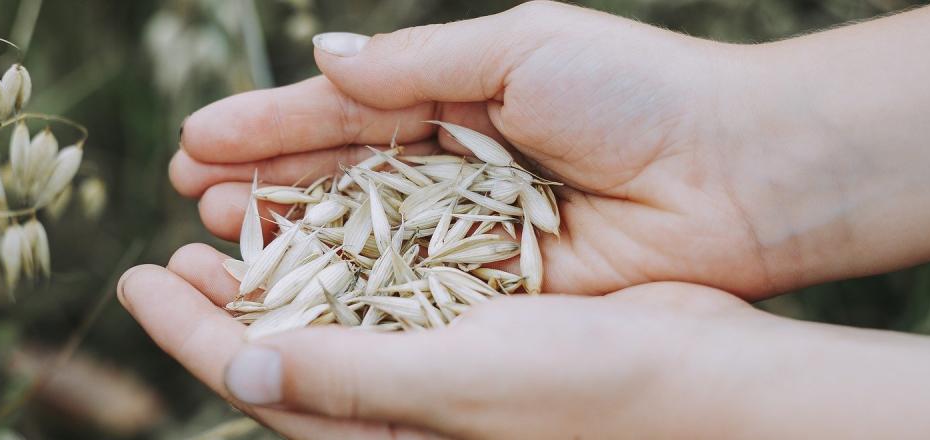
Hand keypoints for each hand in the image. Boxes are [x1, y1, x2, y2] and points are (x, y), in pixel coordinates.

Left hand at [118, 245, 929, 438]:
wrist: (701, 378)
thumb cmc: (587, 392)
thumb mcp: (458, 382)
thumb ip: (348, 378)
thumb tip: (238, 361)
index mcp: (381, 435)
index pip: (257, 378)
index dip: (187, 331)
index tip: (133, 278)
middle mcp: (396, 407)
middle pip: (279, 346)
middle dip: (217, 298)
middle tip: (168, 246)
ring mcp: (432, 366)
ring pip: (326, 312)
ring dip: (275, 266)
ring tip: (229, 220)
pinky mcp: (468, 326)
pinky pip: (381, 288)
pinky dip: (343, 251)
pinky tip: (327, 215)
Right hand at [170, 1, 780, 297]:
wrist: (740, 172)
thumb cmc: (635, 90)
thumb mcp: (517, 48)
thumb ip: (412, 62)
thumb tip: (321, 55)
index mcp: (456, 96)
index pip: (342, 111)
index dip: (269, 125)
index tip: (197, 140)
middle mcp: (453, 166)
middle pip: (338, 176)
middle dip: (264, 181)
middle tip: (189, 193)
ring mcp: (470, 231)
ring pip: (361, 236)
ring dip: (290, 235)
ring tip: (219, 234)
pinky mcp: (497, 289)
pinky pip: (409, 288)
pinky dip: (351, 288)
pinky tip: (294, 286)